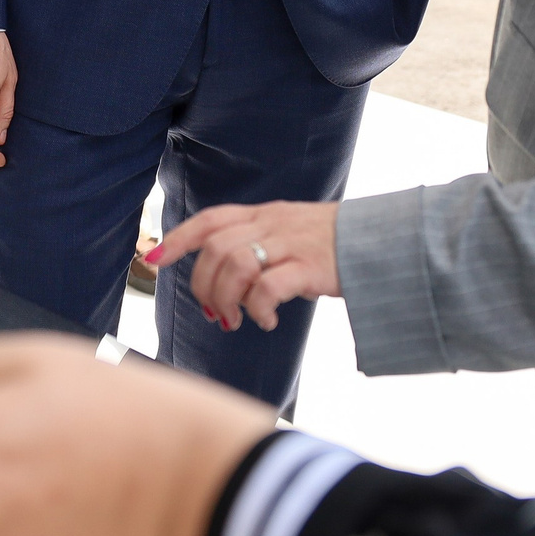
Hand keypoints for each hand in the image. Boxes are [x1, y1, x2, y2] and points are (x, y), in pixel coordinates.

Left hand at [148, 200, 340, 333]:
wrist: (380, 239)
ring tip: (238, 320)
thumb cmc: (332, 242)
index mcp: (263, 215)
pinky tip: (267, 320)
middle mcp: (271, 224)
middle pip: (215, 248)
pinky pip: (269, 287)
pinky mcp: (310, 266)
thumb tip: (223, 278)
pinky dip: (258, 309)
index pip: (210, 220)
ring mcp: (290, 244)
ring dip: (227, 299)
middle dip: (204, 286)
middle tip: (215, 314)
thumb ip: (258, 243)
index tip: (153, 258)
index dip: (178, 238)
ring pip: (235, 264)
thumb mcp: (289, 231)